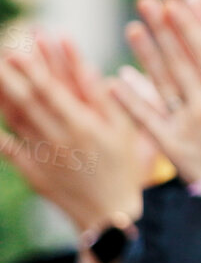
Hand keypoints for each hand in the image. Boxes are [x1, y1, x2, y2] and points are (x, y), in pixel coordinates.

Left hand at [0, 29, 148, 235]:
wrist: (109, 213)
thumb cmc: (124, 167)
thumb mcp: (126, 130)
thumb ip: (105, 99)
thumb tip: (92, 68)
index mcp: (84, 126)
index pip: (53, 91)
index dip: (35, 68)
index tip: (19, 48)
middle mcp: (59, 138)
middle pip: (28, 101)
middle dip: (10, 76)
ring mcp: (42, 154)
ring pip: (14, 119)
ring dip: (1, 95)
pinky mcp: (31, 170)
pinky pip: (8, 147)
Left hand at [110, 0, 200, 183]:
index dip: (194, 27)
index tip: (182, 3)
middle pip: (182, 61)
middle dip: (165, 29)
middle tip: (149, 2)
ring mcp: (187, 125)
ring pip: (162, 83)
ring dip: (146, 54)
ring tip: (132, 28)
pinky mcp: (172, 145)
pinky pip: (147, 120)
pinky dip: (130, 100)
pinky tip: (114, 80)